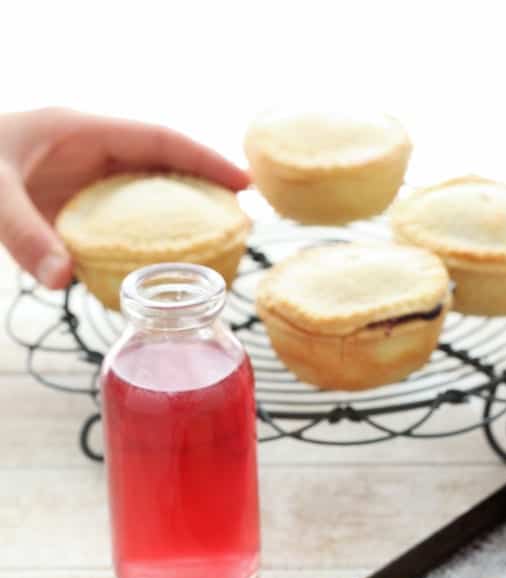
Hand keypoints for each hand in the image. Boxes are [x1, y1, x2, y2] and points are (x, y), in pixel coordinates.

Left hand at [0, 107, 249, 288]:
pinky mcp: (71, 210)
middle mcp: (91, 155)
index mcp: (82, 132)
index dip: (204, 159)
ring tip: (217, 250)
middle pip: (164, 169)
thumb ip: (24, 235)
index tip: (243, 184)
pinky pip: (121, 223)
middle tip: (243, 225)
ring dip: (181, 220)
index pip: (159, 140)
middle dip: (205, 192)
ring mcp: (83, 182)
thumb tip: (64, 280)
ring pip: (147, 197)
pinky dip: (146, 242)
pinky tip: (161, 271)